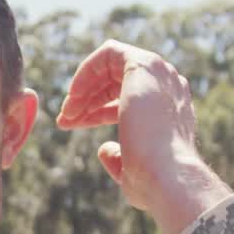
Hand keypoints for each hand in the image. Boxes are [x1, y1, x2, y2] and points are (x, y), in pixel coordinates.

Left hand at [55, 40, 230, 233]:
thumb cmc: (152, 180)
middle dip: (86, 98)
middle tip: (65, 118)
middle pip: (117, 79)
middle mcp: (168, 87)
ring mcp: (159, 74)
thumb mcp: (133, 169)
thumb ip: (119, 156)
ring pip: (111, 65)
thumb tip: (104, 150)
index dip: (97, 109)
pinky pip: (109, 52)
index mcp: (169, 109)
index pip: (128, 98)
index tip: (74, 124)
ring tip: (67, 113)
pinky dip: (86, 71)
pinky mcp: (144, 65)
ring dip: (83, 87)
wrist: (166, 176)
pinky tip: (74, 96)